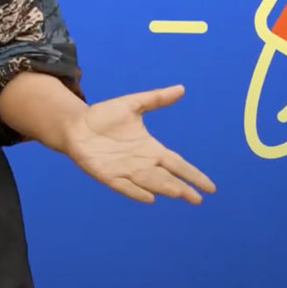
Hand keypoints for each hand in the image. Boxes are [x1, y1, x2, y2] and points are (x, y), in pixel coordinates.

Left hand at [61, 84, 215, 204]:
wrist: (76, 125)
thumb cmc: (104, 116)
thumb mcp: (133, 104)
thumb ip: (156, 98)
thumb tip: (181, 88)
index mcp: (151, 149)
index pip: (178, 164)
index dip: (193, 175)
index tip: (210, 187)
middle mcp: (141, 164)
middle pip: (167, 178)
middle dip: (182, 188)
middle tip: (198, 199)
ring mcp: (125, 171)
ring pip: (150, 183)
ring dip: (164, 189)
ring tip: (181, 194)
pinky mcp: (108, 175)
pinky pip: (125, 186)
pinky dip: (137, 192)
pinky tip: (149, 198)